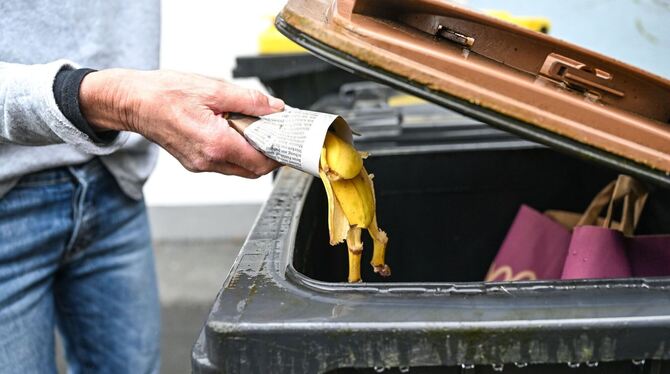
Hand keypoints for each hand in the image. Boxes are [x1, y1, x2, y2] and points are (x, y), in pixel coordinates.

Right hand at [79, 69, 283, 177]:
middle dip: (269, 155)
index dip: (280, 154)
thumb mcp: (213, 88)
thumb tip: (274, 107)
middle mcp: (208, 160)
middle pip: (252, 170)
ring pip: (239, 168)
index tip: (290, 143)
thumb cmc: (164, 93)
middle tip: (278, 135)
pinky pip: (224, 163)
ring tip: (257, 130)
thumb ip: (249, 100)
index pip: (260, 161)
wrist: (132, 102)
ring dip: (253, 153)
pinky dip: (237, 151)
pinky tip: (237, 131)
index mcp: (215, 143)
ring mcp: (200, 164)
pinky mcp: (194, 162)